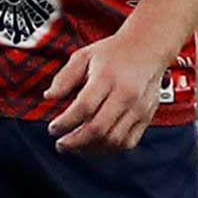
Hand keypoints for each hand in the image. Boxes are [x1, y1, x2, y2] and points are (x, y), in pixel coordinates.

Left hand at [44, 21, 173, 152]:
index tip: (53, 128)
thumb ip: (64, 77)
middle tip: (61, 144)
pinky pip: (128, 142)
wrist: (148, 48)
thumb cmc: (115, 53)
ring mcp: (138, 108)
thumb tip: (49, 96)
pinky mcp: (146, 117)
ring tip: (76, 147)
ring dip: (90, 148)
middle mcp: (125, 94)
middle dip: (75, 142)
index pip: (84, 107)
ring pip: (113, 140)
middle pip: (98, 128)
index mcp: (107, 77)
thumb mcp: (84, 56)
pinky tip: (96, 145)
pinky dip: (109, 149)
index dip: (65, 123)